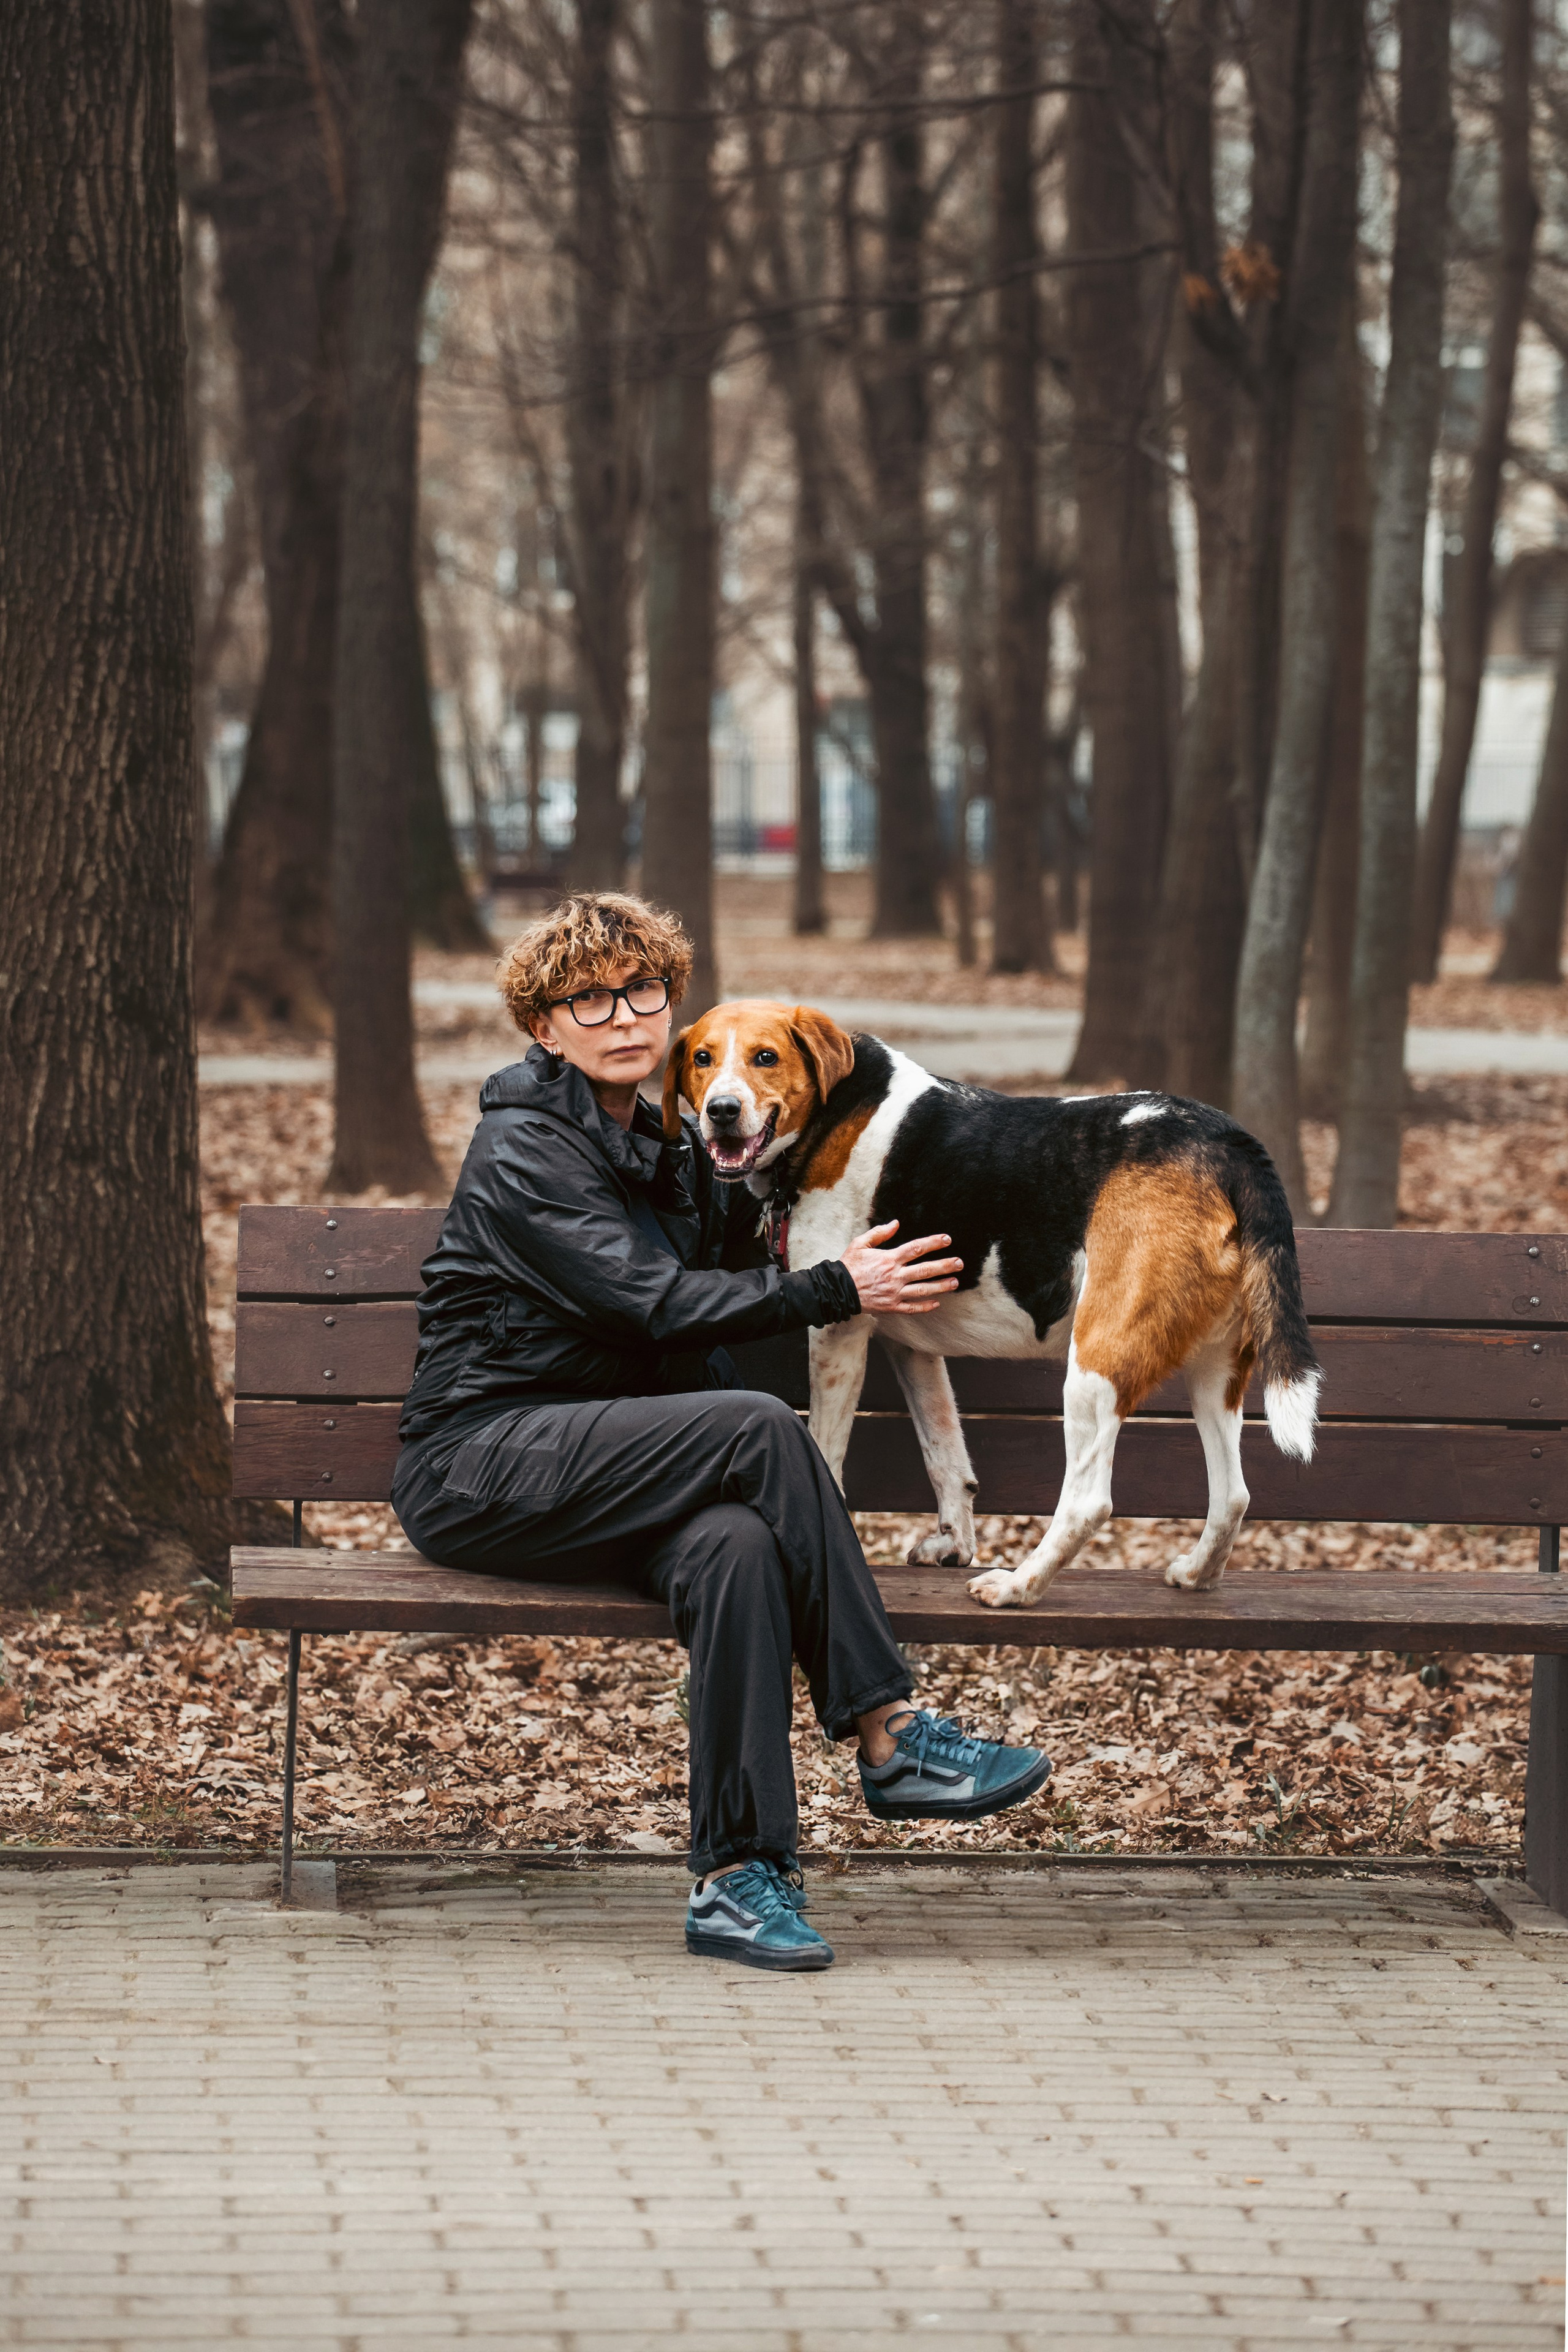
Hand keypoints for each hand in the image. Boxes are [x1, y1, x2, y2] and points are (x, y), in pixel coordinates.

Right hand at [840, 1220, 962, 1314]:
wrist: (838, 1290)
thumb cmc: (849, 1265)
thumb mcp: (860, 1243)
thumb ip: (879, 1233)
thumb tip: (896, 1223)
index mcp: (889, 1258)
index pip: (916, 1248)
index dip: (933, 1243)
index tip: (947, 1240)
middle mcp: (895, 1276)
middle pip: (925, 1269)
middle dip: (945, 1266)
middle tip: (959, 1263)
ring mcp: (894, 1293)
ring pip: (923, 1289)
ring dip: (941, 1286)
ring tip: (955, 1283)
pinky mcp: (891, 1307)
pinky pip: (912, 1308)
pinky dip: (925, 1306)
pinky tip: (937, 1303)